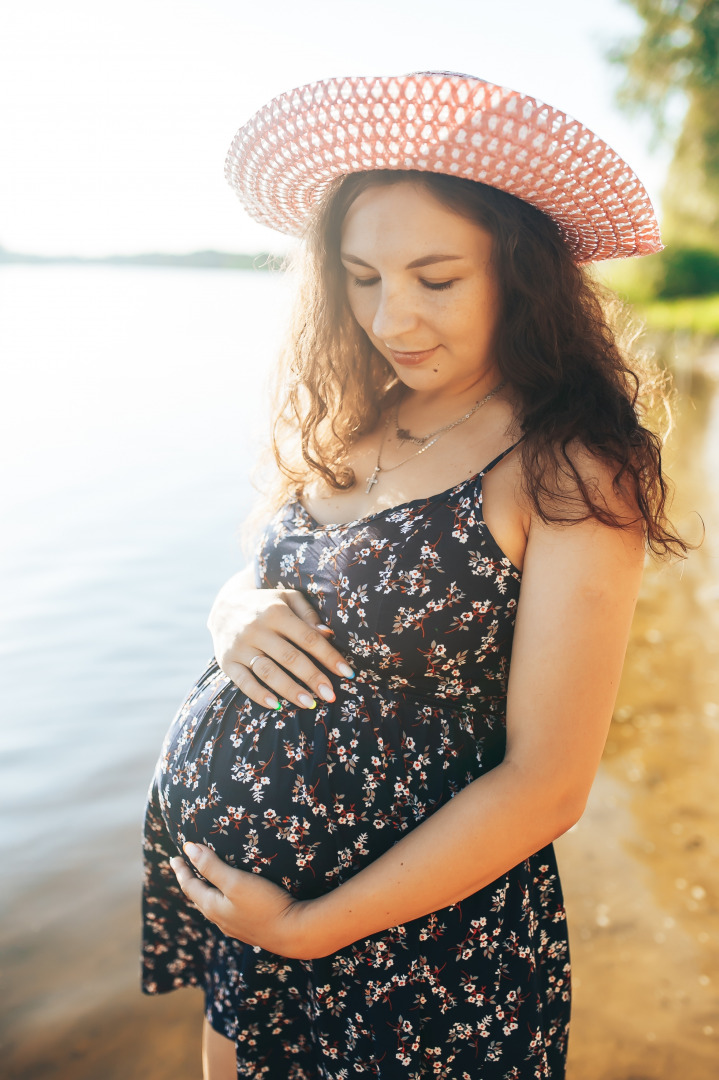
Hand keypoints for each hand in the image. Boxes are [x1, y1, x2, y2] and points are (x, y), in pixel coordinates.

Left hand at [169, 843, 320, 958]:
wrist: (294, 933)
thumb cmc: (264, 904)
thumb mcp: (235, 881)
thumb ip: (211, 866)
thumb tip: (188, 849)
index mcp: (212, 907)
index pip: (190, 886)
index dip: (181, 870)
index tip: (174, 856)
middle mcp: (220, 919)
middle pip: (199, 898)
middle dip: (191, 881)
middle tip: (185, 868)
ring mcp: (235, 927)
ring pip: (213, 907)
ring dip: (206, 892)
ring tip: (205, 884)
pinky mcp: (250, 929)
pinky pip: (227, 913)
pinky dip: (221, 901)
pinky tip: (230, 901)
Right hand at [208, 571, 354, 710]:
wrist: (223, 606)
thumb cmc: (267, 605)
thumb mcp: (288, 599)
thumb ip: (308, 615)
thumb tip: (328, 635)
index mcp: (276, 612)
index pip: (308, 637)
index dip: (329, 656)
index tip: (348, 673)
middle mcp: (257, 628)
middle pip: (290, 657)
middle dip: (313, 678)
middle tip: (331, 696)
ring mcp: (240, 646)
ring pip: (267, 671)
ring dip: (290, 690)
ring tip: (310, 704)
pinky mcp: (227, 661)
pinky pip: (243, 681)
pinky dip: (259, 695)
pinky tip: (276, 706)